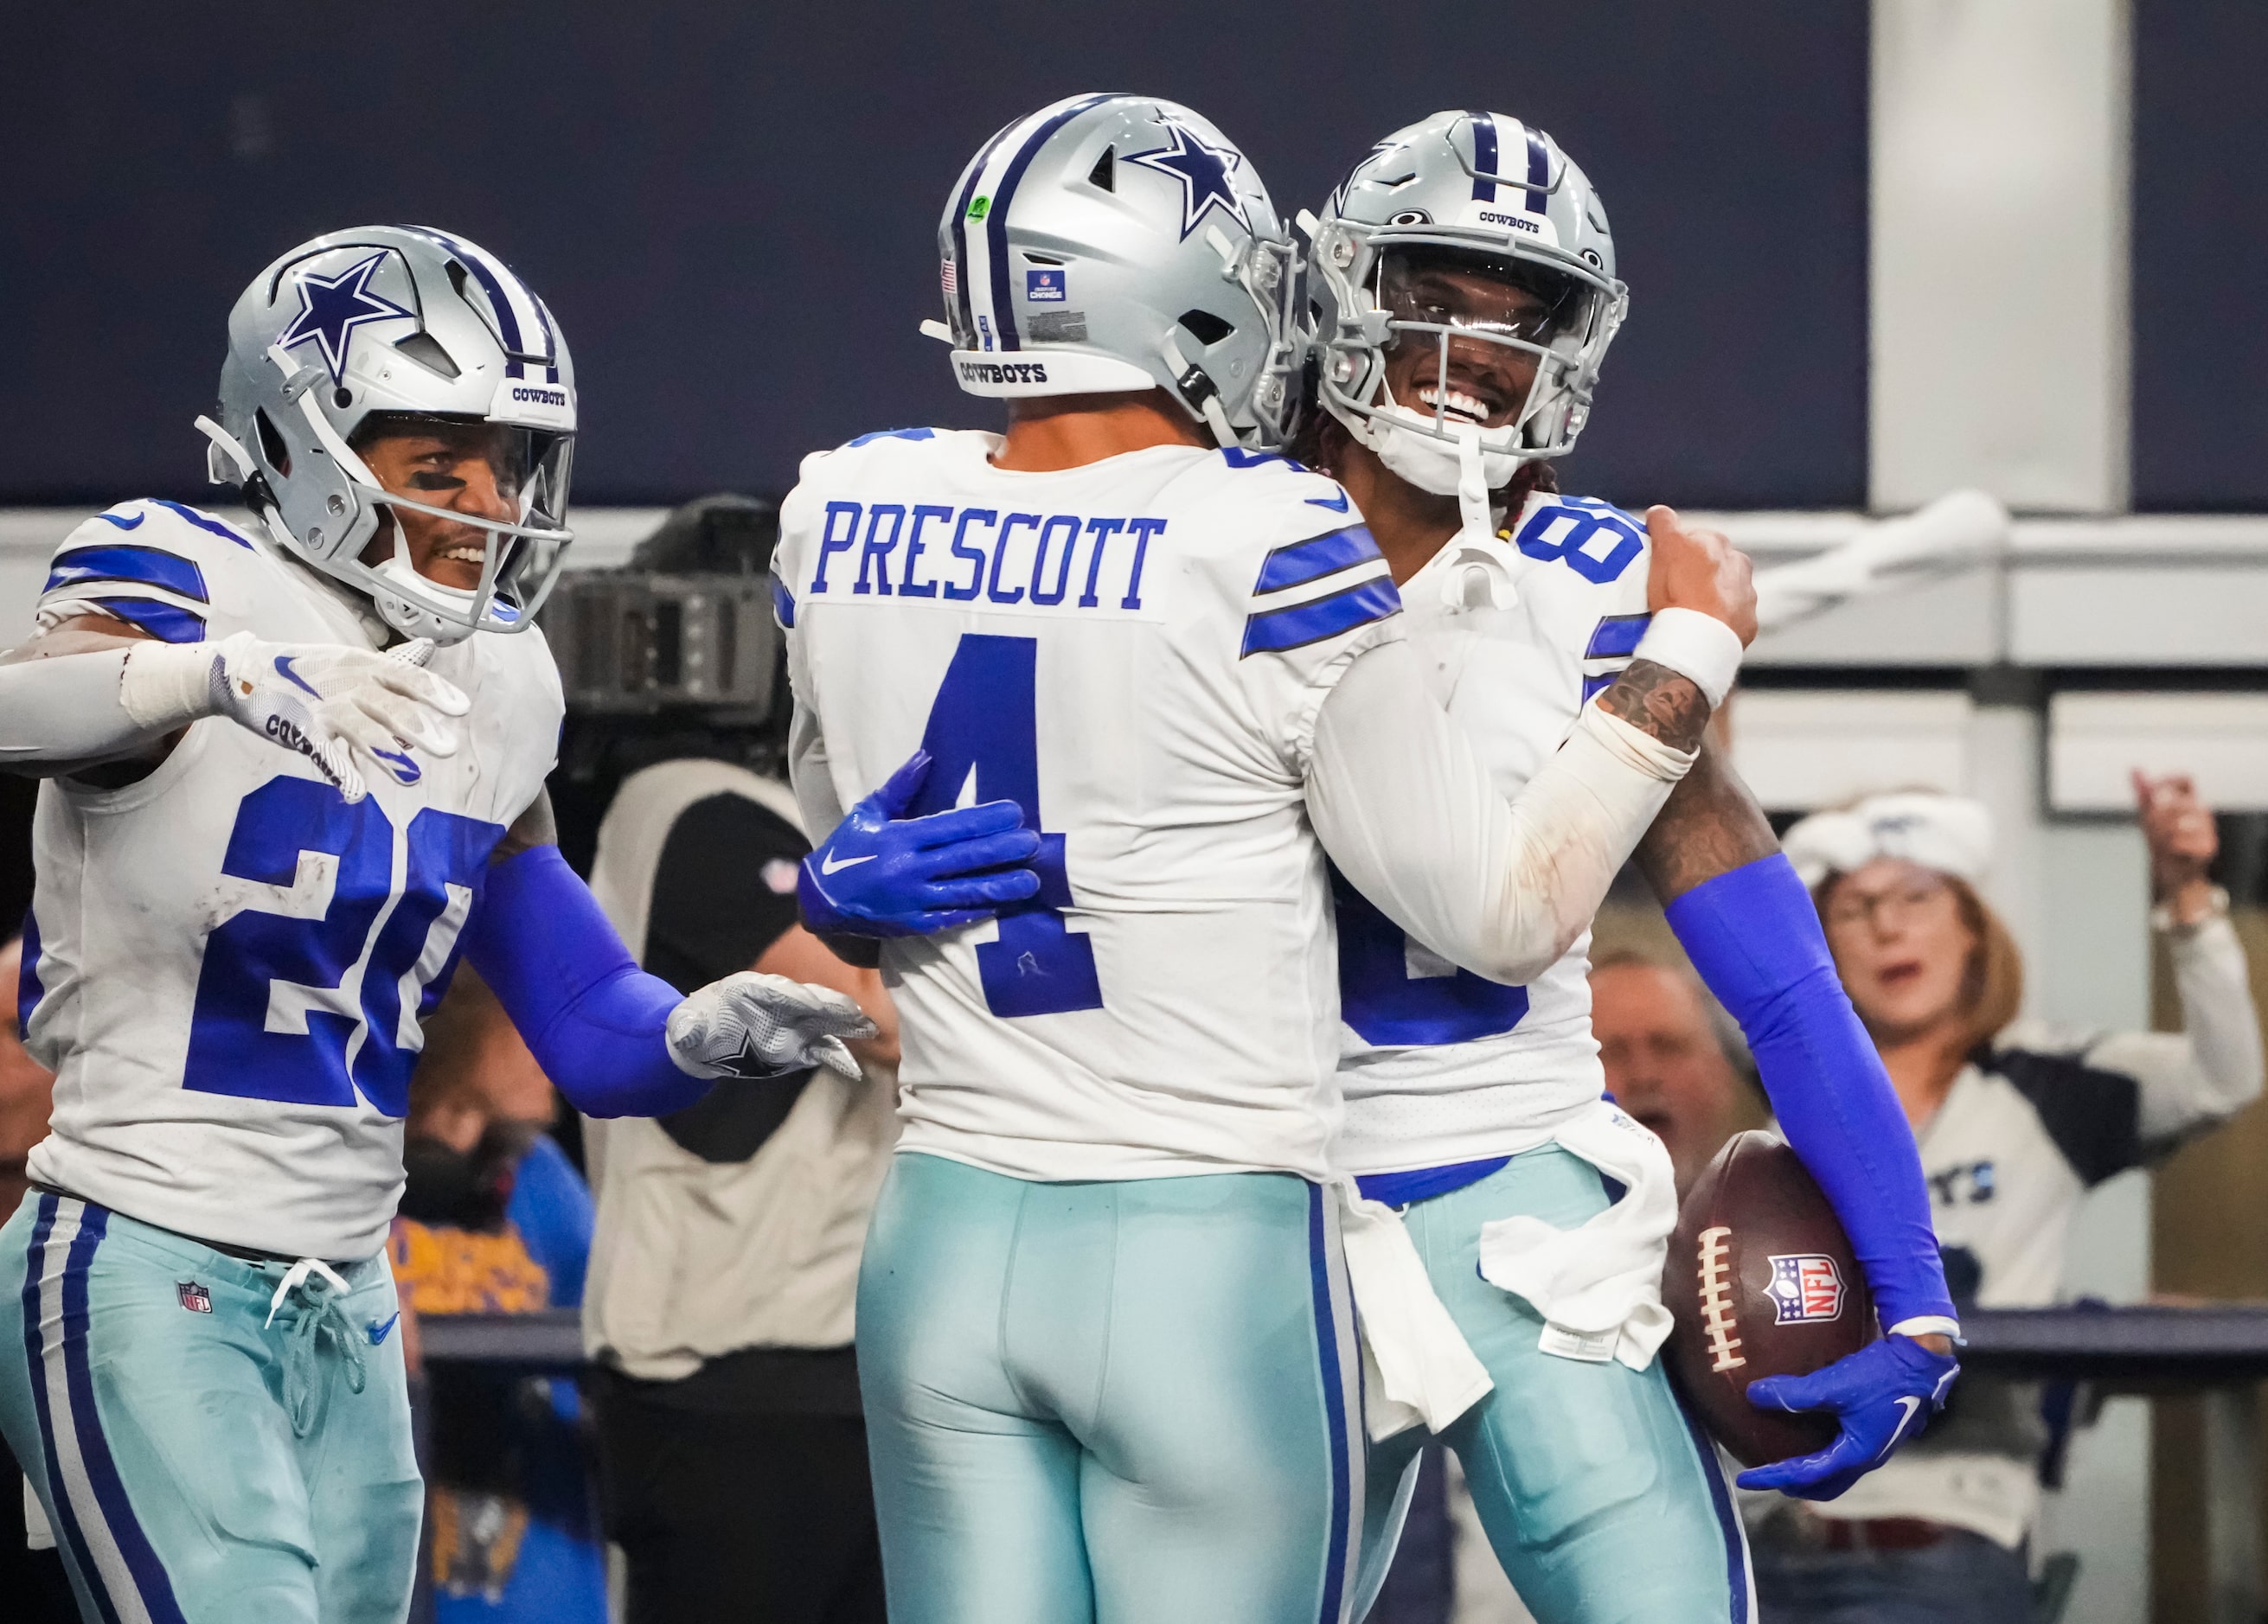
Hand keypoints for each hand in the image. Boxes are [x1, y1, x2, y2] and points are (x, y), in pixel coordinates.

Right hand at [205, 633, 468, 801]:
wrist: (245, 672)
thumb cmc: (307, 670)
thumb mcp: (351, 659)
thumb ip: (392, 667)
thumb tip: (430, 663)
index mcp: (364, 666)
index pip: (406, 677)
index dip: (435, 692)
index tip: (462, 708)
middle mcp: (348, 685)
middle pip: (389, 706)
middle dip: (419, 728)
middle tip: (448, 749)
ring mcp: (324, 708)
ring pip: (361, 731)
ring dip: (388, 754)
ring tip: (412, 777)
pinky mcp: (300, 730)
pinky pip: (323, 754)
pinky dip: (339, 772)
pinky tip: (355, 792)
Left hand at [665, 971, 880, 1082]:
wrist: (708, 1042)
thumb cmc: (697, 1028)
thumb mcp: (686, 1026)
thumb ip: (687, 1027)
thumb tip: (683, 1030)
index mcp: (752, 991)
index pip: (777, 990)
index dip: (794, 995)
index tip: (811, 1001)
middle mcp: (779, 1004)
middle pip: (810, 1000)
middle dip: (831, 1005)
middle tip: (855, 1011)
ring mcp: (793, 1025)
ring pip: (824, 1021)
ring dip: (845, 1025)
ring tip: (869, 1029)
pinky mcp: (800, 1046)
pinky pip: (824, 1049)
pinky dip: (839, 1057)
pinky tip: (854, 1068)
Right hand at [800, 749, 1041, 937]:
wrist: (821, 901)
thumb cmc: (848, 851)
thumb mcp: (868, 814)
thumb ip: (900, 787)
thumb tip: (926, 756)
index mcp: (899, 838)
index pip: (951, 827)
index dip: (985, 820)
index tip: (1014, 813)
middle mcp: (908, 869)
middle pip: (964, 858)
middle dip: (1001, 850)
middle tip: (1032, 843)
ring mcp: (913, 900)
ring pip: (965, 891)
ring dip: (1001, 885)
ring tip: (1031, 880)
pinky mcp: (915, 924)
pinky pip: (953, 916)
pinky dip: (980, 910)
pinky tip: (1004, 904)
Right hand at [1645, 506, 1756, 646]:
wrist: (1698, 640)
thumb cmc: (1678, 593)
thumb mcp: (1665, 548)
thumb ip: (1663, 523)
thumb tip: (1659, 512)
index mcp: (1717, 542)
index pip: (1693, 537)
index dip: (1676, 550)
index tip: (1664, 565)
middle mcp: (1737, 563)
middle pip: (1712, 562)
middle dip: (1696, 571)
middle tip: (1674, 588)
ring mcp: (1745, 593)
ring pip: (1724, 588)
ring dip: (1710, 594)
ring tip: (1688, 610)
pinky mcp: (1747, 621)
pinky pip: (1732, 616)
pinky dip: (1719, 619)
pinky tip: (1702, 626)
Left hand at [1734, 1334, 1959, 1499]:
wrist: (1923, 1362)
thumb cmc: (1882, 1375)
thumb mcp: (1834, 1384)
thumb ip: (1794, 1393)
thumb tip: (1753, 1395)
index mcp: (1856, 1454)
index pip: (1806, 1477)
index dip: (1773, 1478)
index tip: (1745, 1479)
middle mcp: (1867, 1457)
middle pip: (1825, 1486)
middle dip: (1794, 1485)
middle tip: (1766, 1475)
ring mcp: (1876, 1446)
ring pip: (1837, 1471)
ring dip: (1811, 1471)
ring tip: (1785, 1456)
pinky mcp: (1878, 1430)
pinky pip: (1845, 1452)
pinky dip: (1823, 1452)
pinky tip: (1811, 1429)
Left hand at [2134, 770, 2217, 918]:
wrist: (2173, 872)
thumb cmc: (2162, 839)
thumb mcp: (2150, 814)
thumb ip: (2144, 793)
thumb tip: (2134, 768)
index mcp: (2189, 799)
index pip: (2184, 779)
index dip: (2165, 782)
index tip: (2150, 796)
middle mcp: (2202, 811)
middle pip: (2176, 801)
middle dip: (2155, 814)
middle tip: (2148, 825)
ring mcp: (2208, 829)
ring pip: (2179, 822)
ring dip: (2161, 833)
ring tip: (2159, 841)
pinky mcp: (2208, 848)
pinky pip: (2183, 842)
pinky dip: (2170, 847)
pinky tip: (2170, 851)